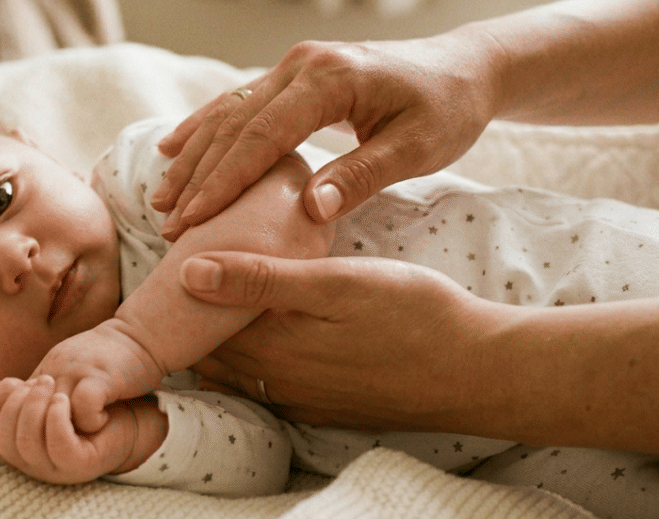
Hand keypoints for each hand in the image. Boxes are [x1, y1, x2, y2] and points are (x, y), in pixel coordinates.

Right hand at [0, 375, 139, 483]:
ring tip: (51, 384)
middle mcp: (34, 462)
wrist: (131, 409)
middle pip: (5, 439)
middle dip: (16, 403)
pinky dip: (55, 420)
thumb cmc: (88, 401)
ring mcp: (57, 468)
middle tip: (41, 379)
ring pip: (27, 444)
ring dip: (34, 408)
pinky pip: (58, 447)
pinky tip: (63, 400)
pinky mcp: (81, 465)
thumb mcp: (52, 395)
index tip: (12, 380)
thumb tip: (7, 384)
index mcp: (22, 446)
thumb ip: (29, 397)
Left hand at [31, 323, 164, 433]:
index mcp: (46, 368)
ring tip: (83, 432)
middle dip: (40, 433)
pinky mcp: (101, 375)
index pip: (11, 402)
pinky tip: (103, 420)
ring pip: (51, 411)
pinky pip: (83, 406)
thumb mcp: (70, 366)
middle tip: (62, 438)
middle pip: (27, 411)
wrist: (141, 334)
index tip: (45, 433)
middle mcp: (55, 368)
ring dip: (65, 429)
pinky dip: (92, 422)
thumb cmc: (109, 358)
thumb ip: (49, 385)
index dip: (21, 425)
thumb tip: (30, 410)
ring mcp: (76, 371)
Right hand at [151, 37, 497, 238]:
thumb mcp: (417, 148)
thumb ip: (361, 175)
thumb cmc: (447, 108)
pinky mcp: (293, 75)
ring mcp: (294, 66)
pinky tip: (175, 148)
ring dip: (193, 155)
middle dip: (197, 174)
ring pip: (228, 112)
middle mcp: (301, 65)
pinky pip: (238, 103)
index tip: (194, 219)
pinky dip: (205, 128)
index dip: (225, 180)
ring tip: (161, 195)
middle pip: (234, 124)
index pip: (262, 135)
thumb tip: (308, 211)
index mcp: (330, 79)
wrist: (464, 67)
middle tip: (167, 220)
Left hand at [182, 251, 510, 431]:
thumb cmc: (412, 316)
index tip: (180, 254)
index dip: (180, 294)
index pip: (196, 329)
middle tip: (198, 265)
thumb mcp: (335, 283)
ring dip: (228, 336)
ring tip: (232, 292)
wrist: (478, 371)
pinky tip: (277, 326)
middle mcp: (277, 383)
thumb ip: (261, 278)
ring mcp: (303, 399)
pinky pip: (272, 382)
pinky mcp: (327, 404)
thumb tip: (187, 272)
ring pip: (241, 367)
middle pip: (213, 351)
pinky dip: (259, 354)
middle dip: (198, 317)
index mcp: (270, 350)